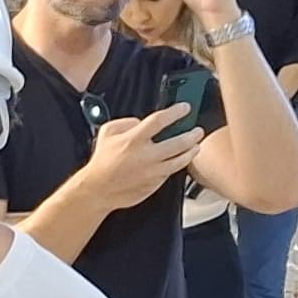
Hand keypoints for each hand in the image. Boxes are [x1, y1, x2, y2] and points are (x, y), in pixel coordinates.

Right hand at [78, 102, 202, 202]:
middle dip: (192, 135)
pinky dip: (177, 165)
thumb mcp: (107, 133)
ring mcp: (153, 172)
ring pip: (180, 161)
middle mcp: (146, 156)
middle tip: (198, 130)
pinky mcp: (155, 184)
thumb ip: (126, 122)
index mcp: (133, 140)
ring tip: (196, 146)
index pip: (159, 121)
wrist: (99, 190)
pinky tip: (180, 160)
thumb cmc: (102, 161)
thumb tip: (141, 122)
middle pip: (178, 143)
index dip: (175, 113)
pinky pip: (170, 172)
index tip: (185, 108)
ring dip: (191, 152)